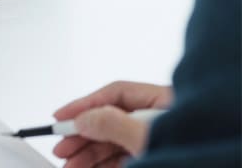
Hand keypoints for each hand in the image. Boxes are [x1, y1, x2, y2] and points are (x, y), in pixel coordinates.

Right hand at [52, 81, 171, 167]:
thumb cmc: (193, 156)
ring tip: (70, 166)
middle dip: (82, 137)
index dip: (85, 104)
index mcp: (165, 102)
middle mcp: (161, 120)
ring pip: (113, 144)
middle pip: (111, 121)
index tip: (61, 117)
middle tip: (62, 149)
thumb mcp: (146, 136)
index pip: (116, 94)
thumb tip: (84, 119)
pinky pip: (123, 159)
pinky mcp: (156, 158)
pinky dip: (102, 164)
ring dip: (88, 155)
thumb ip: (113, 124)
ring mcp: (158, 141)